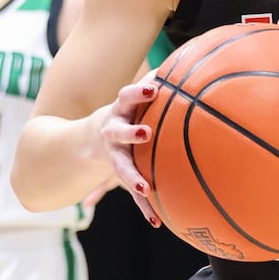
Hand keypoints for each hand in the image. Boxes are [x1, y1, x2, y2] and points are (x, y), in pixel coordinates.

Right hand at [98, 76, 163, 225]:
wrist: (87, 139)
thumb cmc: (126, 110)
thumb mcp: (136, 96)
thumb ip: (157, 81)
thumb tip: (191, 57)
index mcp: (119, 109)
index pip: (126, 96)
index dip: (138, 91)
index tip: (154, 87)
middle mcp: (112, 132)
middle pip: (118, 132)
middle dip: (130, 132)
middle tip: (146, 132)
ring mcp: (112, 156)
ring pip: (120, 167)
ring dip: (131, 176)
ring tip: (144, 187)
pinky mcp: (117, 175)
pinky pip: (130, 192)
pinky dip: (144, 207)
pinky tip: (157, 222)